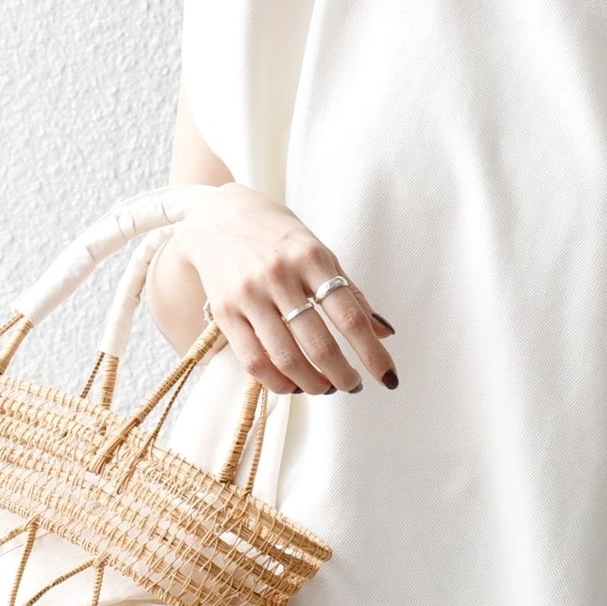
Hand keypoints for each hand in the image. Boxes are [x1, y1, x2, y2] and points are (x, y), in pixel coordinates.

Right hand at [176, 183, 398, 395]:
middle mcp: (279, 275)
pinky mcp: (224, 312)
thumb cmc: (278, 239)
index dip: (372, 353)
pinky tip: (293, 384)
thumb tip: (384, 333)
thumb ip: (351, 293)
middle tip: (353, 385)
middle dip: (342, 375)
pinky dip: (278, 382)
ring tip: (325, 387)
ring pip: (286, 358)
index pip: (350, 316)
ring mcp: (249, 295)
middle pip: (319, 344)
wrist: (217, 218)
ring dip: (312, 383)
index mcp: (312, 258)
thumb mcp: (319, 253)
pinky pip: (253, 361)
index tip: (388, 378)